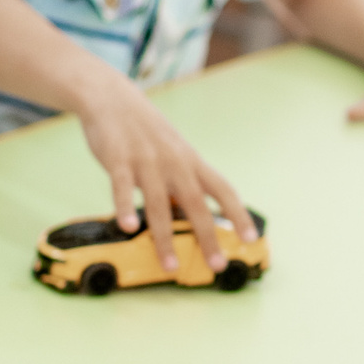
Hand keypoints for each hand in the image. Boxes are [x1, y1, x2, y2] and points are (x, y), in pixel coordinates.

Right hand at [72, 74, 255, 272]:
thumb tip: (194, 216)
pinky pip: (122, 187)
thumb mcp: (175, 153)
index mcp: (192, 162)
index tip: (251, 238)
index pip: (224, 190)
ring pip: (159, 204)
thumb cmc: (146, 132)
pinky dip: (125, 206)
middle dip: (208, 237)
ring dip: (164, 238)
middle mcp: (174, 163)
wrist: (112, 98)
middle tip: (217, 265)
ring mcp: (147, 161)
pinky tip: (128, 227)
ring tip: (170, 265)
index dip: (239, 215)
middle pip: (196, 204)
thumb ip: (185, 182)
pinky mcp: (118, 159)